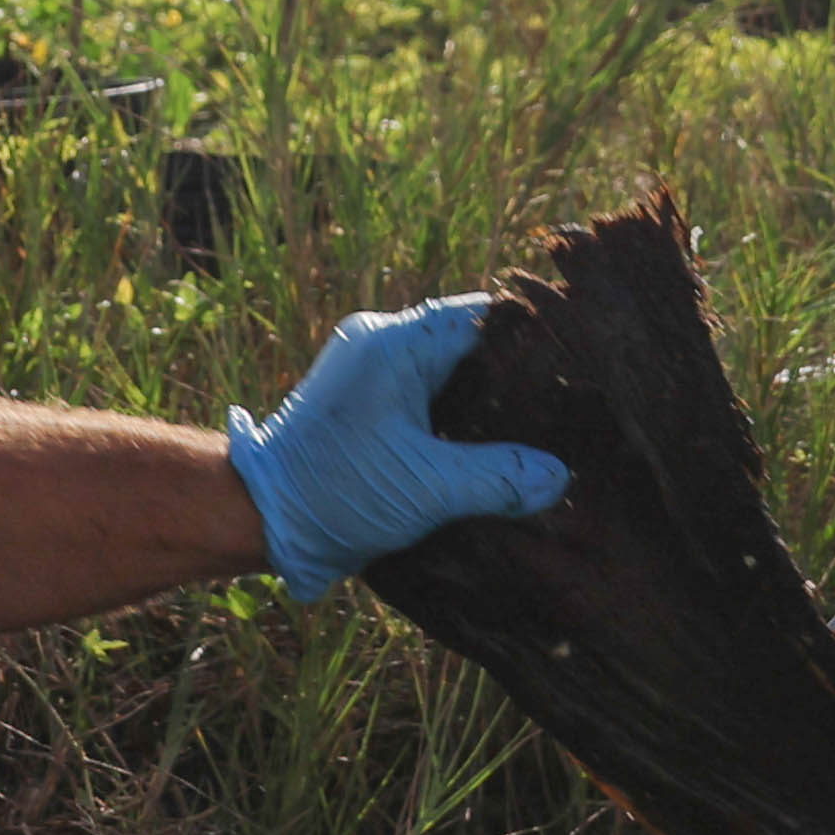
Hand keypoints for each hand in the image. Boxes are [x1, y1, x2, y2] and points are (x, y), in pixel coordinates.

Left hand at [226, 293, 569, 596]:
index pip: (485, 318)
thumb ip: (499, 478)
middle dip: (514, 377)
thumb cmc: (337, 493)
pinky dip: (457, 414)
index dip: (533, 343)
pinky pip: (427, 390)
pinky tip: (489, 449)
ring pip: (450, 368)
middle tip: (564, 411)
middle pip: (470, 341)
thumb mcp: (427, 489)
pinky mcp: (365, 397)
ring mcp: (370, 367)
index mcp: (397, 342)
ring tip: (536, 433)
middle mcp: (381, 339)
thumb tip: (559, 477)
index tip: (575, 374)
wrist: (260, 516)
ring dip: (485, 400)